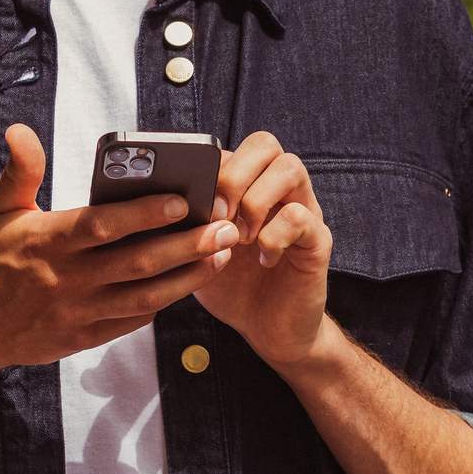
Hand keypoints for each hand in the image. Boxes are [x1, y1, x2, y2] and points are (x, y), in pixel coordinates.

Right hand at [0, 123, 241, 380]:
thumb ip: (20, 171)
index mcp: (49, 241)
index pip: (104, 225)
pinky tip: (191, 282)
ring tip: (224, 254)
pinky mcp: (84, 337)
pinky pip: (132, 320)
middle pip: (137, 262)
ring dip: (189, 276)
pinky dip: (163, 302)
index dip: (144, 214)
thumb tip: (21, 130)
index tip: (181, 201)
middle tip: (227, 227)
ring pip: (145, 296)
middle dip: (187, 245)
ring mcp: (78, 312)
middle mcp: (67, 279)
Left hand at [193, 130, 332, 365]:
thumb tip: (154, 200)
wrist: (269, 330)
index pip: (233, 146)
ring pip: (290, 167)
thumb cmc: (232, 287)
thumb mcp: (198, 251)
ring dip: (256, 200)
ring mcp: (303, 210)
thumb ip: (185, 224)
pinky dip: (275, 236)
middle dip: (233, 176)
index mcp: (248, 186)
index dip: (208, 165)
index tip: (189, 202)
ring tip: (240, 237)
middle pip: (265, 143)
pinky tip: (263, 259)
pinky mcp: (318, 239)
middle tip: (216, 216)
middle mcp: (279, 190)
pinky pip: (301, 216)